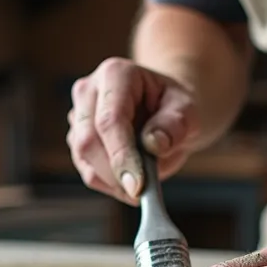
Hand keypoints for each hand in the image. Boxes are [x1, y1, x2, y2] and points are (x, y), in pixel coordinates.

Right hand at [67, 57, 199, 204]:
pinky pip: (88, 172)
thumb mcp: (188, 111)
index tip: (137, 186)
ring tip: (146, 182)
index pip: (110, 120)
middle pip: (88, 141)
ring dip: (114, 181)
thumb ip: (175, 125)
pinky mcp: (77, 140)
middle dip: (115, 174)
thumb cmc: (176, 107)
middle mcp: (88, 91)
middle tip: (143, 193)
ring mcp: (79, 116)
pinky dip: (111, 185)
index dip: (121, 155)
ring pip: (84, 160)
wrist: (167, 111)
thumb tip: (154, 144)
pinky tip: (133, 180)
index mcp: (115, 74)